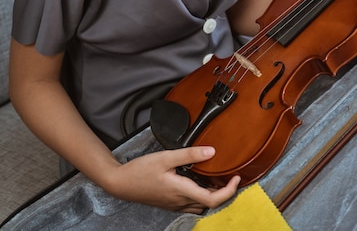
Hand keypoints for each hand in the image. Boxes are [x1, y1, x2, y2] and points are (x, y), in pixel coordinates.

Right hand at [102, 146, 239, 213]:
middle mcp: (180, 201)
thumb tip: (211, 151)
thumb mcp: (165, 157)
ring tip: (217, 179)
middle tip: (230, 177)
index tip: (236, 179)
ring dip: (212, 195)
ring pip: (200, 205)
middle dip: (223, 193)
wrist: (120, 183)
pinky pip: (190, 203)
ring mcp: (175, 204)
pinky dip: (200, 195)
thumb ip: (189, 154)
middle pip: (209, 204)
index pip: (213, 199)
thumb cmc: (140, 171)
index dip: (229, 191)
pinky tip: (199, 182)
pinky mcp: (170, 203)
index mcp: (182, 191)